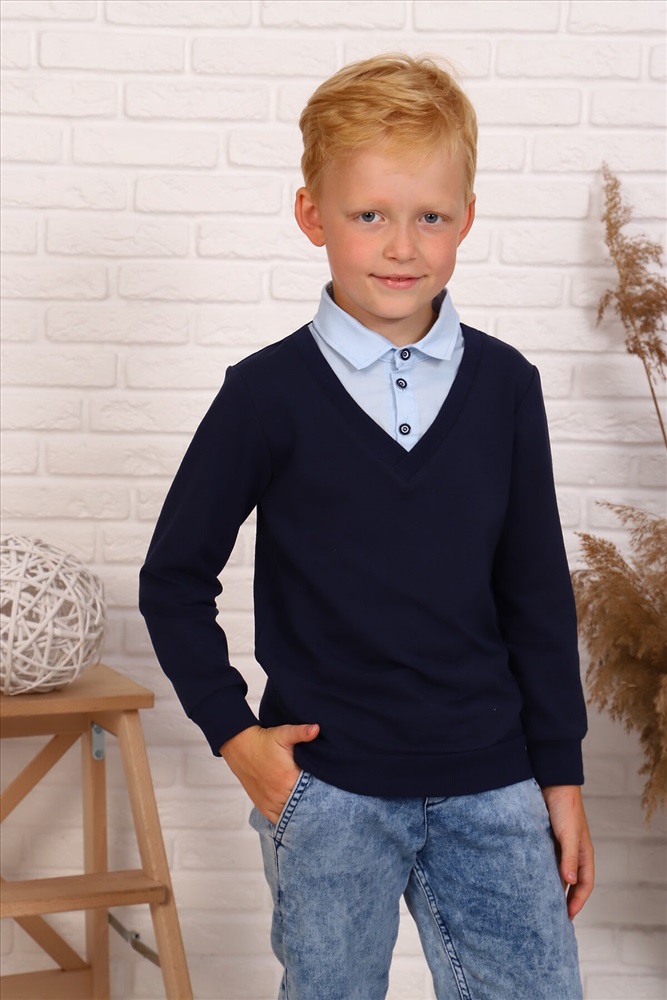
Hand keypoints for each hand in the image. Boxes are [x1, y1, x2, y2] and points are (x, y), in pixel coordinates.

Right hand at [220, 723, 318, 823]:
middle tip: (324, 802)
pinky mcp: (262, 806)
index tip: (329, 791)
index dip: (322, 793)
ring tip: (312, 810)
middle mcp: (279, 795)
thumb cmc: (264, 740)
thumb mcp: (284, 733)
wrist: (240, 746)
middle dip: (313, 804)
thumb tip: (317, 728)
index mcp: (289, 779)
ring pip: (291, 816)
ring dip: (300, 814)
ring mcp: (270, 803)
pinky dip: (286, 820)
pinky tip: (295, 817)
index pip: (313, 794)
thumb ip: (301, 732)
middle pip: (303, 807)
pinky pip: (277, 820)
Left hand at [541, 784, 593, 918]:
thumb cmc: (565, 807)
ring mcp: (559, 845)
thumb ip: (569, 858)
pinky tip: (530, 878)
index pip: (585, 884)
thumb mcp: (568, 834)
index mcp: (584, 853)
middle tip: (553, 916)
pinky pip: (544, 860)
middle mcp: (573, 851)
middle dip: (565, 899)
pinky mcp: (546, 838)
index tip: (567, 917)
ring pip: (556, 871)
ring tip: (540, 901)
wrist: (552, 781)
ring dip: (551, 885)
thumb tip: (568, 882)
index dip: (578, 902)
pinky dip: (541, 870)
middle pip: (571, 881)